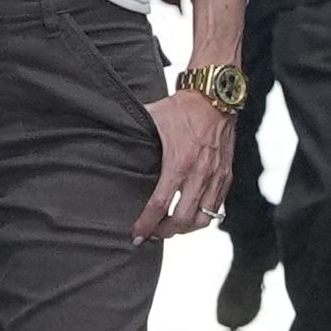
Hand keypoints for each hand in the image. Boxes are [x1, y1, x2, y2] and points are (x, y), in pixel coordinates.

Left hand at [134, 91, 236, 244]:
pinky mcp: (226, 176)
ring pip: (203, 219)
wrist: (215, 97)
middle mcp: (200, 173)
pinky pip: (216, 207)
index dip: (146, 223)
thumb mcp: (152, 117)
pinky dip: (202, 217)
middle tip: (151, 233)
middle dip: (164, 232)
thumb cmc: (181, 107)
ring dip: (185, 229)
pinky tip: (189, 215)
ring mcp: (216, 176)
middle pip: (183, 219)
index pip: (160, 203)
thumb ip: (131, 132)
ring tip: (170, 228)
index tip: (136, 234)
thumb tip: (104, 135)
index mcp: (179, 161)